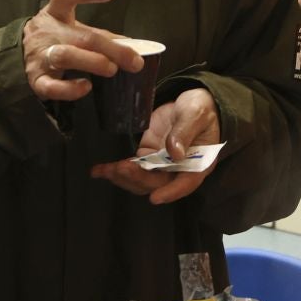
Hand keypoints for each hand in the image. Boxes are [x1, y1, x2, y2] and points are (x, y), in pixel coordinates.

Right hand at [21, 0, 142, 102]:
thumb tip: (134, 45)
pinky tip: (85, 87)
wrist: (16, 57)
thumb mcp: (73, 29)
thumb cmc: (55, 39)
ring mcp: (40, 56)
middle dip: (110, 48)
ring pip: (65, 56)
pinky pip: (51, 86)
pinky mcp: (37, 80)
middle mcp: (47, 32)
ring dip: (92, 62)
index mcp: (56, 13)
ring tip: (112, 69)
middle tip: (134, 60)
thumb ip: (100, 35)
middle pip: (80, 36)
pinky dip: (69, 89)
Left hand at [91, 88, 221, 203]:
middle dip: (138, 178)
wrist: (191, 103)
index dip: (171, 192)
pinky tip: (99, 170)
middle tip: (120, 168)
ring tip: (105, 170)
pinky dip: (115, 171)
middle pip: (158, 183)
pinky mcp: (148, 156)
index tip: (155, 198)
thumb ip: (185, 132)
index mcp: (198, 164)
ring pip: (142, 180)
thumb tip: (174, 152)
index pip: (186, 183)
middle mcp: (179, 170)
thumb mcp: (196, 114)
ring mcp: (161, 165)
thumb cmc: (200, 109)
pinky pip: (132, 169)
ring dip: (123, 177)